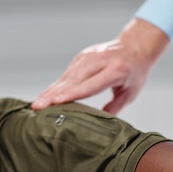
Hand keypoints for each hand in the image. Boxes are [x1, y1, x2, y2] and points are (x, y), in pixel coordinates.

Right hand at [32, 19, 167, 114]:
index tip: (56, 101)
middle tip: (38, 107)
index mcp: (116, 71)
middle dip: (53, 94)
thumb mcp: (130, 92)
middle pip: (73, 80)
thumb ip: (114, 108)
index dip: (72, 93)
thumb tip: (98, 125)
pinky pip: (66, 74)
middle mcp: (99, 61)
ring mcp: (88, 57)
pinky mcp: (81, 57)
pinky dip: (55, 85)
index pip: (90, 84)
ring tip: (37, 104)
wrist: (135, 46)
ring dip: (50, 91)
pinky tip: (45, 96)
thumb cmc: (135, 72)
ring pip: (66, 77)